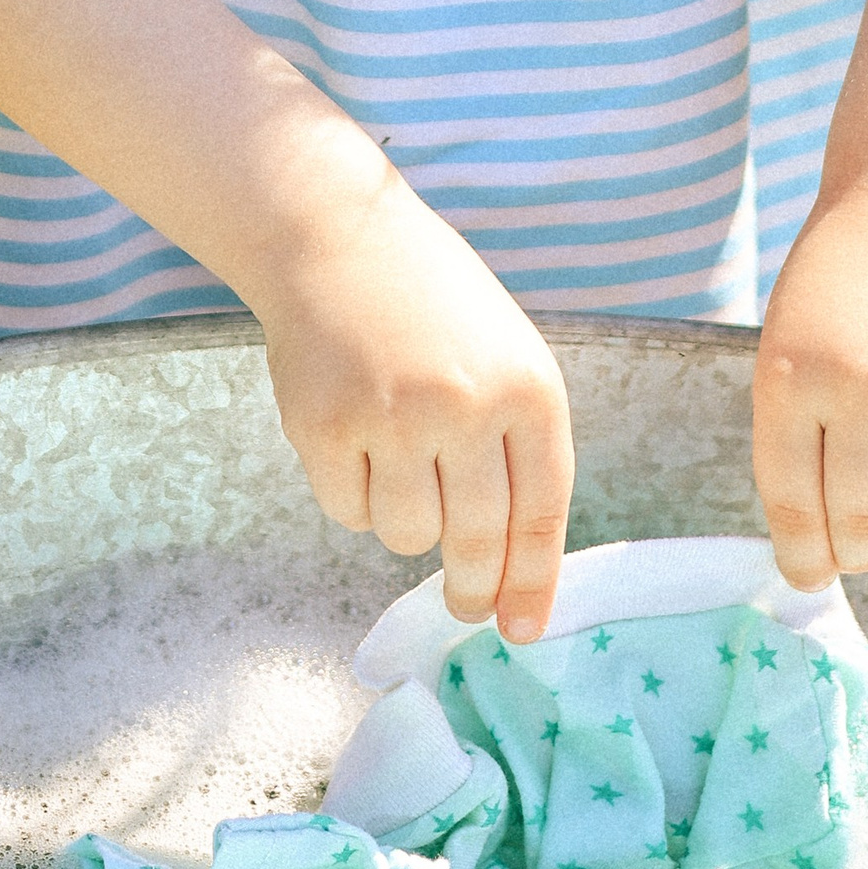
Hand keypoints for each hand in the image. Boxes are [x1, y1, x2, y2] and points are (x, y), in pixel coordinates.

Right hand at [251, 176, 573, 642]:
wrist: (338, 238)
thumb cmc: (431, 304)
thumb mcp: (504, 356)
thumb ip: (516, 446)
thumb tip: (512, 566)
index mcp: (527, 388)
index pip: (541, 513)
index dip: (532, 582)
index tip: (522, 630)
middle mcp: (466, 406)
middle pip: (476, 541)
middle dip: (471, 587)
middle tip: (464, 604)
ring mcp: (393, 418)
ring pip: (407, 535)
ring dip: (405, 521)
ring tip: (399, 458)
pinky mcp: (325, 427)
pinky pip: (348, 511)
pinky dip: (353, 495)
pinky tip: (353, 437)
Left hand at [752, 181, 867, 588]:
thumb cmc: (839, 278)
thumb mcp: (788, 342)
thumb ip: (793, 431)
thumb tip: (810, 542)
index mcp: (790, 377)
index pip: (792, 501)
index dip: (802, 555)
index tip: (810, 575)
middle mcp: (856, 387)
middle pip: (857, 520)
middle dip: (857, 547)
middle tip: (862, 538)